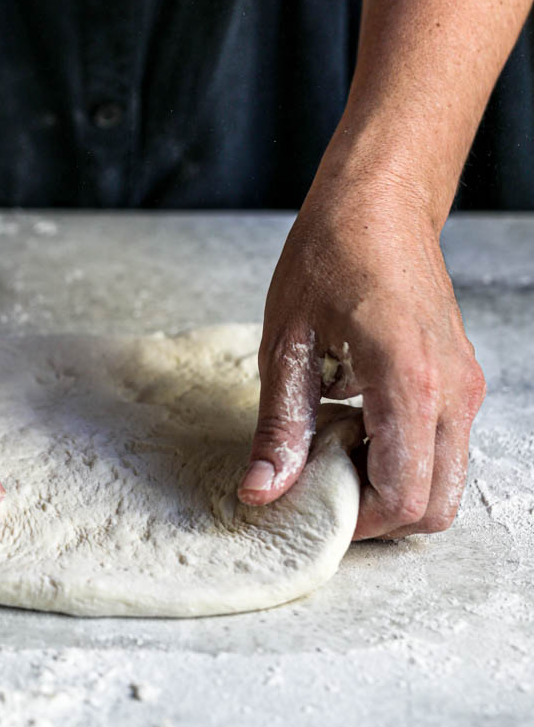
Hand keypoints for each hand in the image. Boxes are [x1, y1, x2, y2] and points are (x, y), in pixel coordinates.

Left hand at [237, 179, 484, 538]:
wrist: (379, 204)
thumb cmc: (331, 257)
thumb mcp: (287, 345)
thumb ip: (280, 427)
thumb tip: (262, 491)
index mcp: (407, 381)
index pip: (403, 497)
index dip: (356, 521)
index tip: (312, 505)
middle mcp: (452, 392)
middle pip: (434, 508)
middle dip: (378, 515)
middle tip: (324, 482)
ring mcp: (465, 388)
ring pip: (445, 483)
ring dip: (393, 487)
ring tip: (338, 446)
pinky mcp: (463, 382)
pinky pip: (445, 450)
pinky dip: (406, 459)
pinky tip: (360, 423)